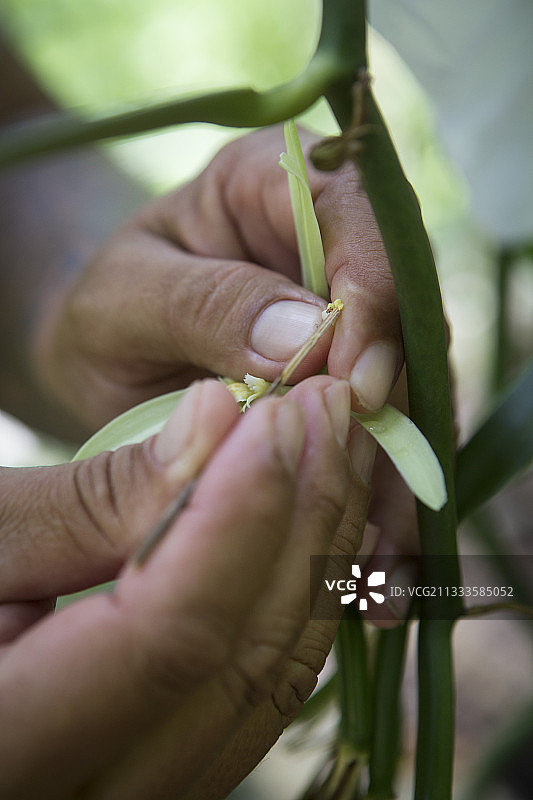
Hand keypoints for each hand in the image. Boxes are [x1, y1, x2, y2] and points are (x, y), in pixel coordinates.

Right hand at [0, 377, 368, 798]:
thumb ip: (90, 500)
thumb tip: (216, 420)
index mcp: (12, 757)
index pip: (168, 637)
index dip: (236, 515)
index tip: (274, 415)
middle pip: (243, 659)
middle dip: (299, 515)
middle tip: (325, 406)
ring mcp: (146, 790)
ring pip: (270, 677)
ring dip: (313, 546)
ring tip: (332, 442)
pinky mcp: (174, 761)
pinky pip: (259, 686)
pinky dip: (293, 593)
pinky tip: (309, 518)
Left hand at [33, 125, 414, 624]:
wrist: (109, 354)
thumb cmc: (106, 311)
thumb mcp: (124, 298)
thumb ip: (206, 304)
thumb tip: (309, 339)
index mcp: (276, 183)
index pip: (356, 219)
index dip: (373, 302)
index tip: (360, 387)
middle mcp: (332, 244)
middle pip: (403, 310)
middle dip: (399, 405)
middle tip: (379, 493)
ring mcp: (350, 317)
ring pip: (408, 384)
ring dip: (398, 468)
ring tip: (380, 558)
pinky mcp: (352, 382)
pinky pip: (385, 432)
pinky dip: (379, 494)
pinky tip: (369, 560)